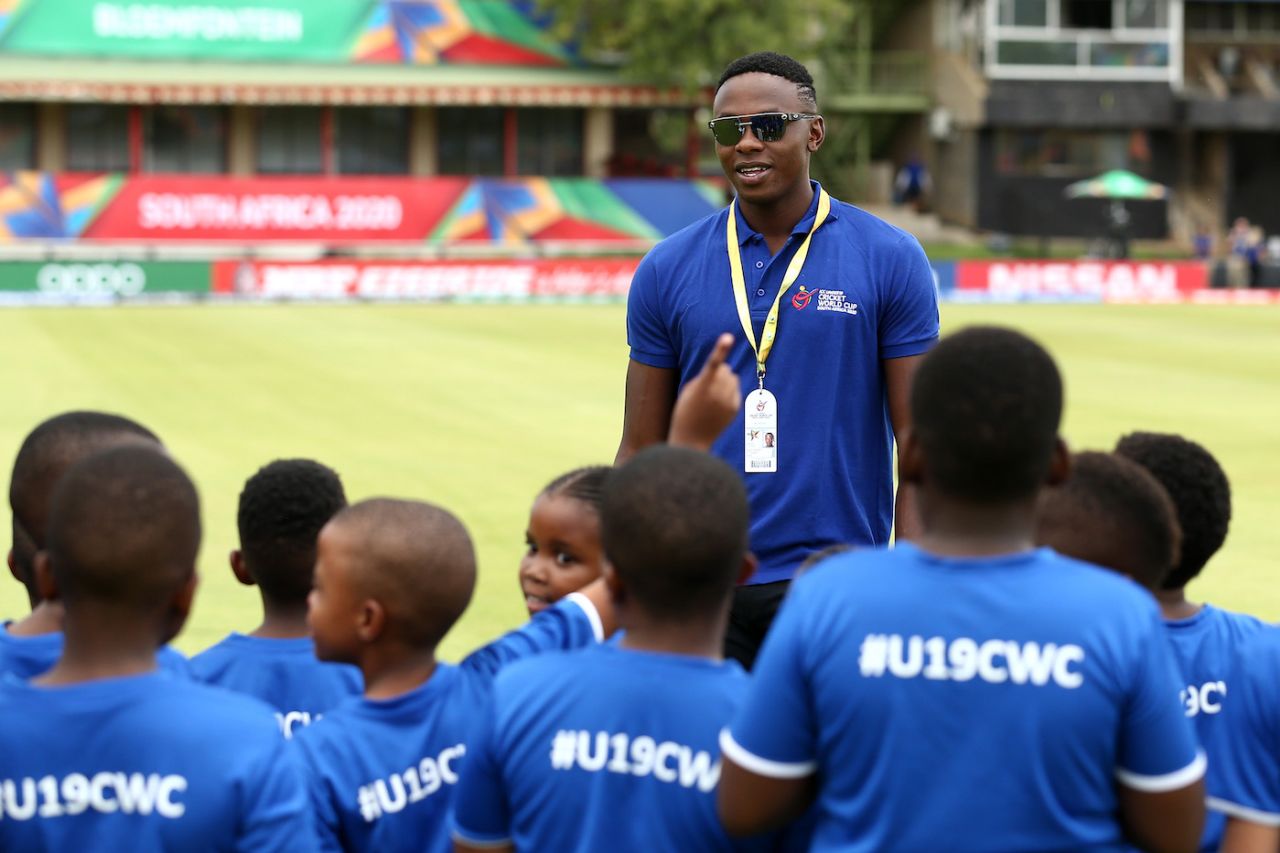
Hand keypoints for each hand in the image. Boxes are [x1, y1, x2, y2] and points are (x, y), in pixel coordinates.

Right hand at [668, 333, 738, 450]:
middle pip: (726, 369)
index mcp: (702, 387)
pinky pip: (735, 390)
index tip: (728, 337)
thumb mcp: (688, 391)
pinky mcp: (735, 408)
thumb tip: (723, 370)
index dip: (720, 349)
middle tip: (706, 386)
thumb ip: (705, 377)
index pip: (713, 364)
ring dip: (725, 381)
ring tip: (712, 396)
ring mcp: (728, 401)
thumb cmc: (685, 412)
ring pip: (732, 378)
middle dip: (719, 372)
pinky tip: (717, 405)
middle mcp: (718, 393)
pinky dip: (728, 393)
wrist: (692, 440)